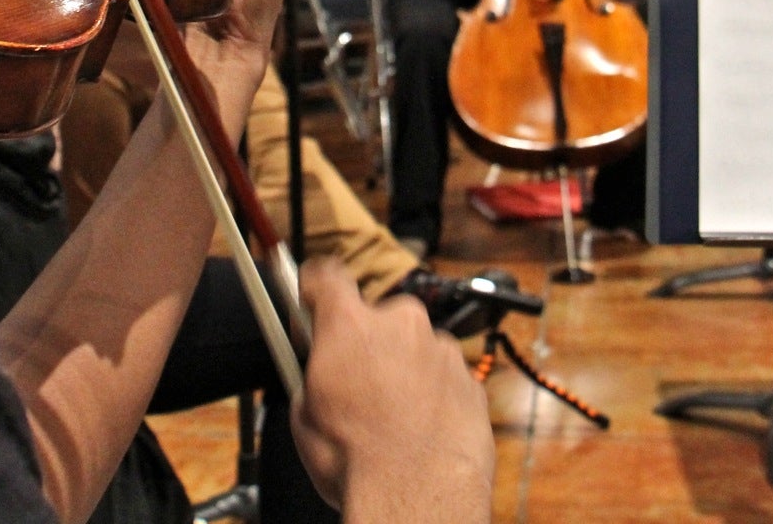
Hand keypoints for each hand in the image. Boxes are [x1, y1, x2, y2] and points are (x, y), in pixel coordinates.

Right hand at [291, 259, 493, 515]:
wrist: (418, 495)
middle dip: (367, 344)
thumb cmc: (356, 459)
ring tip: (389, 419)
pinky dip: (431, 395)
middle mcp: (401, 324)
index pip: (328, 277)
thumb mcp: (303, 415)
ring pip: (414, 349)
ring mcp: (441, 349)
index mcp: (350, 325)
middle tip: (354, 385)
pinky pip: (443, 377)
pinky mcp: (469, 379)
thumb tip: (316, 376)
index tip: (313, 299)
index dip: (316, 287)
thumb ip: (311, 375)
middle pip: (378, 317)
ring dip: (401, 372)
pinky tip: (418, 430)